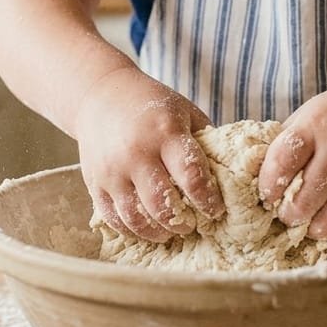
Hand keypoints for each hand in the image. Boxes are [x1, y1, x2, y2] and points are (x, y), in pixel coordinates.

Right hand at [74, 67, 224, 240]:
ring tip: (170, 231)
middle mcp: (137, 153)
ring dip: (157, 232)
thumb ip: (204, 143)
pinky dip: (133, 230)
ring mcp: (112, 171)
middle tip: (192, 224)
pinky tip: (146, 228)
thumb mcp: (184, 113)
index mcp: (165, 133)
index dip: (208, 200)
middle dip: (182, 222)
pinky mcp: (94, 183)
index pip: (192, 176)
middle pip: (162, 204)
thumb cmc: (151, 106)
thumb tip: (231, 176)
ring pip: (136, 218)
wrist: (100, 95)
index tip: (216, 210)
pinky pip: (114, 218)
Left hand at [258, 77, 326, 240]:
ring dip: (316, 229)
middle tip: (287, 216)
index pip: (283, 163)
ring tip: (310, 226)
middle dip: (290, 215)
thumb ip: (285, 146)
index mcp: (315, 128)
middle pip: (306, 199)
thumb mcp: (308, 117)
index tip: (267, 197)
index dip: (268, 186)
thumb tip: (256, 182)